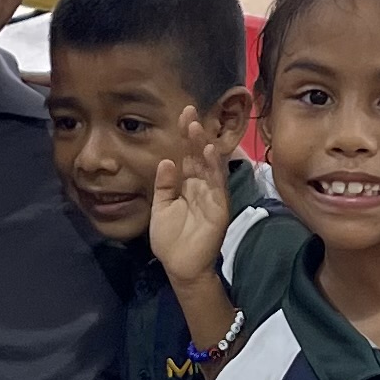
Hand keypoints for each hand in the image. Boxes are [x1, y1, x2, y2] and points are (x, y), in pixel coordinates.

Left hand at [146, 107, 236, 286]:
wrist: (180, 267)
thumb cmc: (171, 240)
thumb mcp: (161, 208)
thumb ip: (164, 186)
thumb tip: (166, 161)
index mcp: (187, 185)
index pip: (186, 156)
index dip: (184, 136)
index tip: (182, 114)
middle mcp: (201, 186)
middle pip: (198, 156)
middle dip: (193, 134)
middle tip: (189, 111)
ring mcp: (211, 196)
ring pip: (209, 166)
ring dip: (204, 146)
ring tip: (196, 127)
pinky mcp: (219, 207)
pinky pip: (217, 185)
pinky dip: (215, 168)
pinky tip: (211, 152)